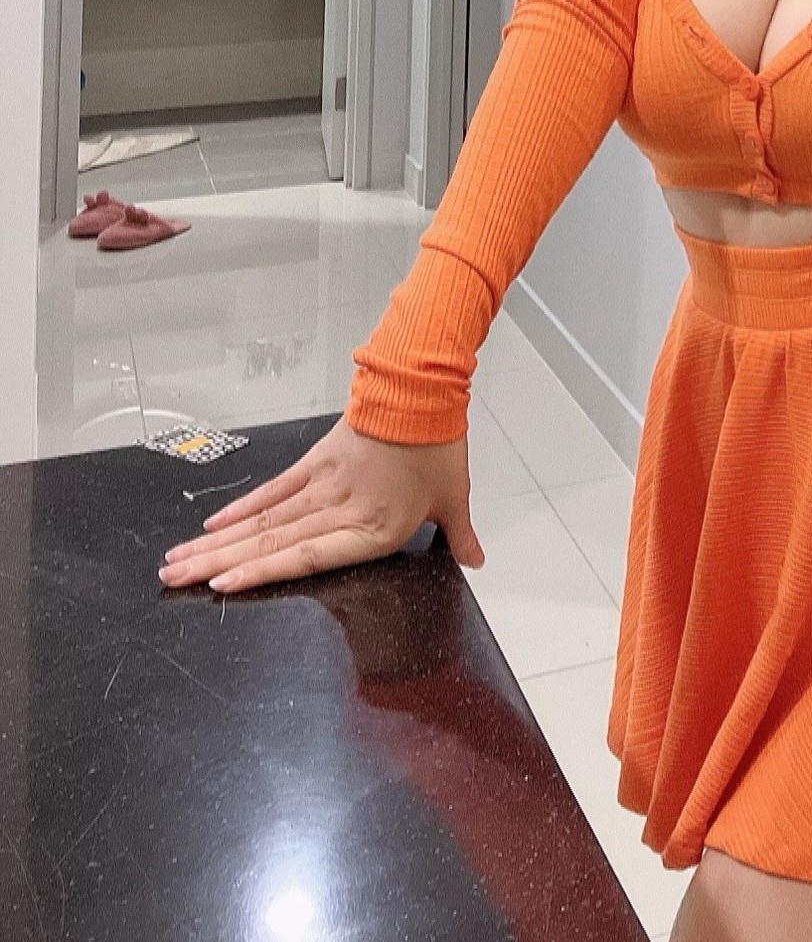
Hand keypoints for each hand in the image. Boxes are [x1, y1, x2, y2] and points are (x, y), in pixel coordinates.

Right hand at [157, 415, 484, 594]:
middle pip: (270, 541)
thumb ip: (459, 535)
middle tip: (171, 580)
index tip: (220, 584)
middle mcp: (340, 510)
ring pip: (262, 519)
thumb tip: (476, 560)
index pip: (308, 558)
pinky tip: (212, 525)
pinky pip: (273, 490)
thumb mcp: (455, 497)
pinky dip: (242, 508)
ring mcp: (322, 484)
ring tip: (177, 560)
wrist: (422, 391)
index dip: (262, 572)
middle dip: (217, 563)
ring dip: (217, 541)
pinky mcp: (315, 460)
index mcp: (374, 529)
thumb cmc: (439, 446)